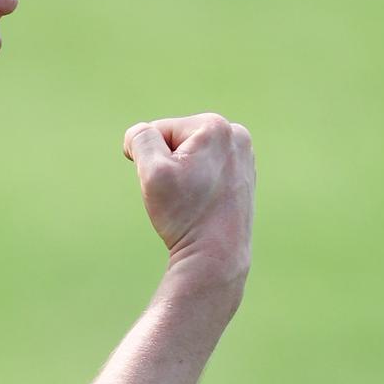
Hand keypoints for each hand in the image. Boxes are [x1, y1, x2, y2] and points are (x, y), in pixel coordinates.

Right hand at [123, 114, 255, 289]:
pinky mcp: (243, 175)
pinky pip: (203, 169)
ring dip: (180, 174)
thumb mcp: (151, 170)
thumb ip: (140, 138)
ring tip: (193, 200)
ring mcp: (243, 156)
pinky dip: (196, 184)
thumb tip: (140, 132)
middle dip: (167, 164)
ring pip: (188, 155)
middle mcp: (236, 135)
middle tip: (181, 194)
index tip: (171, 185)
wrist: (216, 256)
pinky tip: (204, 204)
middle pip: (175, 140)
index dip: (150, 159)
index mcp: (216, 126)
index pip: (157, 131)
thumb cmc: (185, 213)